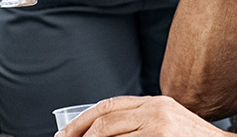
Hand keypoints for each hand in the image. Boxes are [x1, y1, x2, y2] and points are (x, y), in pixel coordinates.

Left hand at [58, 95, 224, 136]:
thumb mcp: (169, 123)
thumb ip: (142, 122)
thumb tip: (104, 131)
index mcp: (155, 103)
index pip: (109, 106)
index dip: (83, 120)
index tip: (67, 134)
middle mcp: (156, 110)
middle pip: (104, 120)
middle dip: (79, 134)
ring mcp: (159, 127)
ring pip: (110, 134)